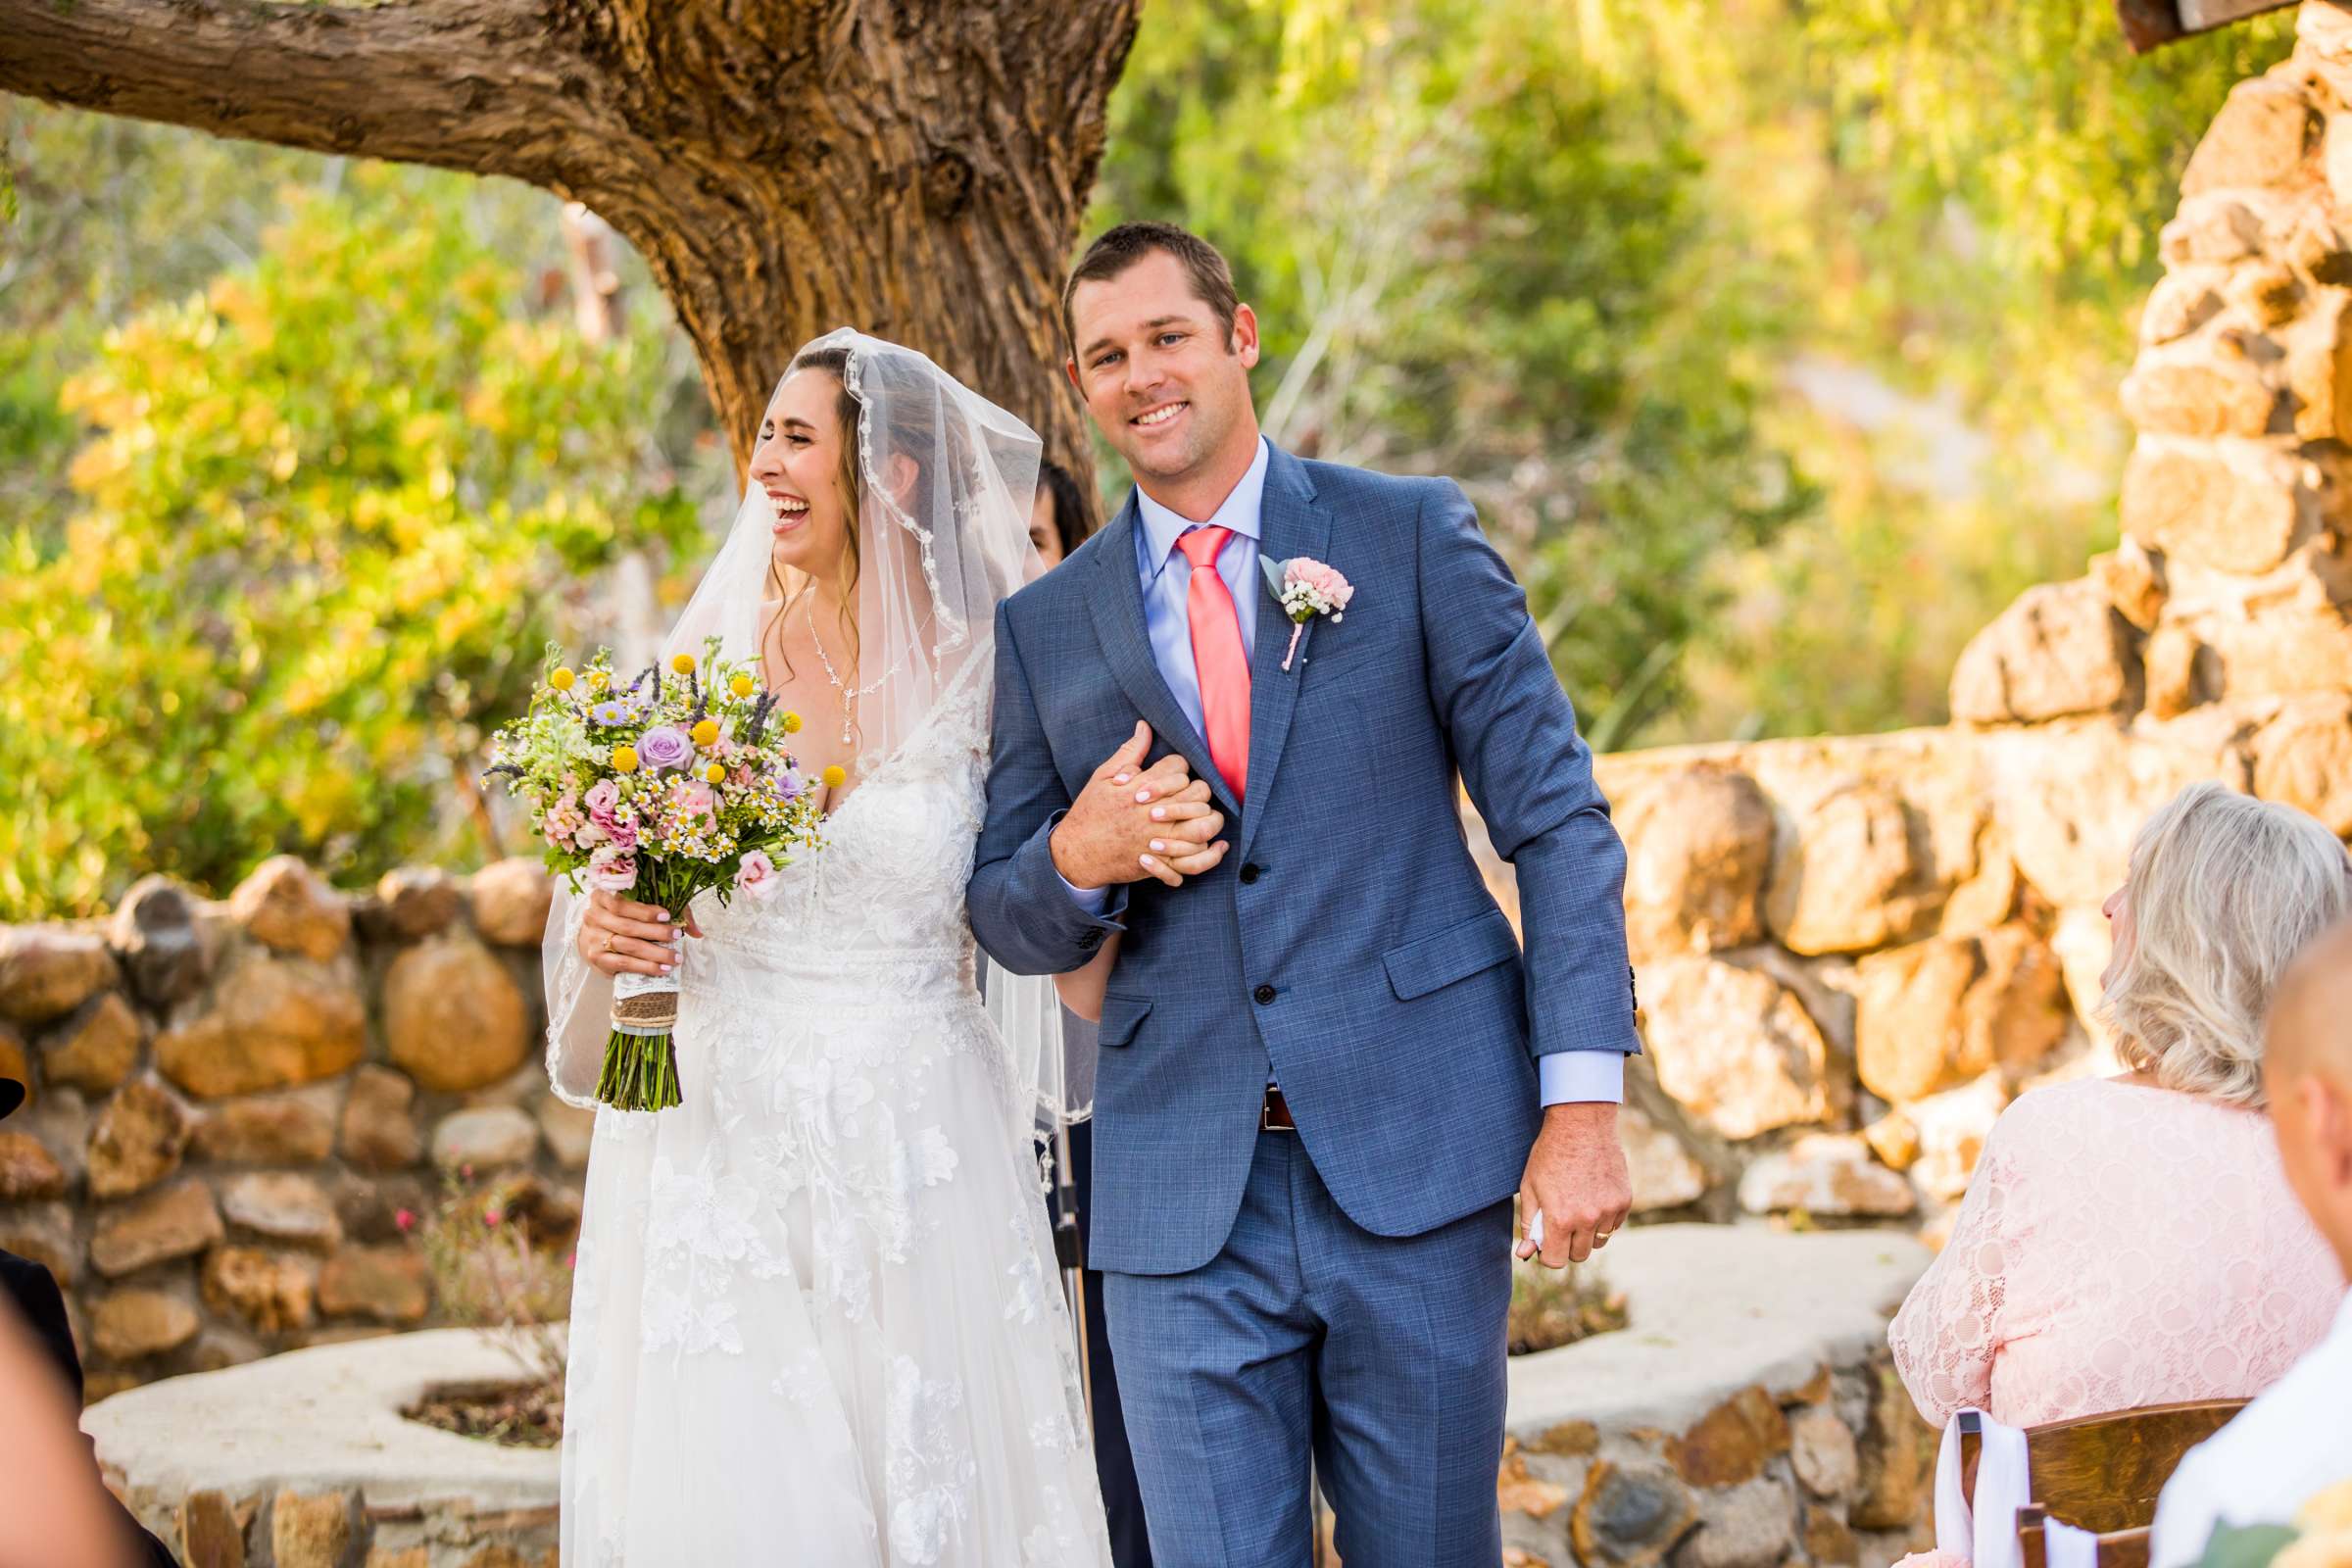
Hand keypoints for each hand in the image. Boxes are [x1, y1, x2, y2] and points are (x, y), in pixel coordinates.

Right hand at [577, 888, 700, 977]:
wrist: (591, 936)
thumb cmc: (621, 917)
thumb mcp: (639, 906)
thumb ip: (667, 912)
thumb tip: (697, 932)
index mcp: (602, 896)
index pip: (622, 903)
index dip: (645, 911)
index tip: (667, 915)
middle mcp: (593, 917)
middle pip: (627, 927)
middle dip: (656, 933)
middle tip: (677, 936)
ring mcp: (593, 939)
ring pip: (627, 947)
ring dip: (654, 954)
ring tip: (674, 958)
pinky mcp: (597, 959)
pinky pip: (623, 964)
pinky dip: (644, 967)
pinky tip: (661, 969)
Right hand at [1051, 721, 1229, 889]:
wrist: (1078, 852)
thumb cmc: (1090, 812)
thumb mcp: (1103, 776)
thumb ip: (1129, 752)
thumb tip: (1144, 727)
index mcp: (1144, 786)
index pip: (1179, 766)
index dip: (1178, 767)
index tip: (1171, 774)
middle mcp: (1157, 810)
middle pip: (1198, 792)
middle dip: (1197, 790)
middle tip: (1188, 794)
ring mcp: (1162, 836)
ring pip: (1204, 823)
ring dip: (1209, 817)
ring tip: (1203, 815)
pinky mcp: (1163, 859)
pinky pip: (1197, 858)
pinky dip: (1210, 853)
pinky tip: (1216, 845)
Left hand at [1515, 1102, 1630, 1267]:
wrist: (1581, 1124)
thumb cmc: (1550, 1154)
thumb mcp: (1530, 1188)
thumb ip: (1529, 1224)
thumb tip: (1526, 1253)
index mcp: (1560, 1219)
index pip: (1555, 1261)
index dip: (1547, 1254)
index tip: (1546, 1242)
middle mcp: (1587, 1220)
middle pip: (1578, 1255)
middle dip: (1567, 1244)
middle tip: (1561, 1221)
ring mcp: (1609, 1211)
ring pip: (1598, 1242)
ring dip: (1587, 1233)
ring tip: (1577, 1207)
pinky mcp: (1624, 1201)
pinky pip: (1614, 1225)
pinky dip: (1604, 1219)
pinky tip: (1593, 1196)